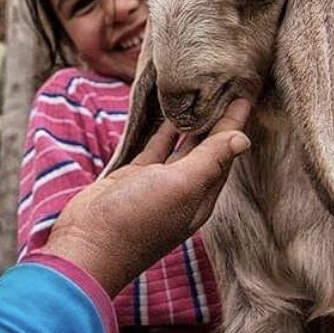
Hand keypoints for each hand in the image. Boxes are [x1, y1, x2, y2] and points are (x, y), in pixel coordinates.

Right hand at [44, 99, 251, 295]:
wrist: (88, 244)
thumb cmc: (138, 219)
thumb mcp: (180, 186)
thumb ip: (211, 160)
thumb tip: (242, 139)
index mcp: (201, 197)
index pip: (225, 154)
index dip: (233, 125)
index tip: (245, 96)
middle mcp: (184, 190)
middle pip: (208, 149)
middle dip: (218, 120)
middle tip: (228, 87)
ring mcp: (158, 183)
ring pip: (182, 146)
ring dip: (193, 122)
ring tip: (202, 93)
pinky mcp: (134, 177)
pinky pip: (155, 147)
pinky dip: (163, 130)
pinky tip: (169, 112)